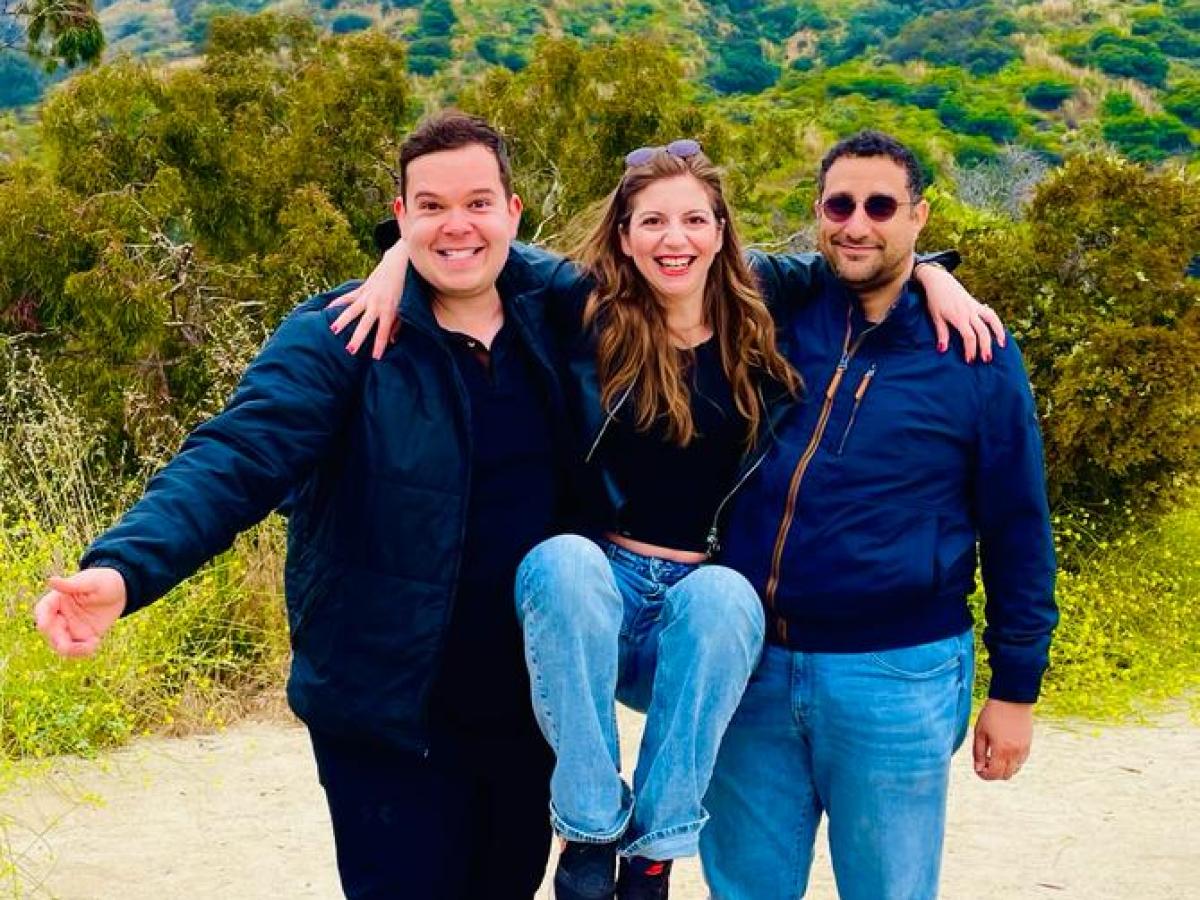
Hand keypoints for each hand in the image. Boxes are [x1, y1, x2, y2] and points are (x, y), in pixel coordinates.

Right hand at [33, 568, 127, 657]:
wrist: (121, 591)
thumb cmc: (104, 581)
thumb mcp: (92, 582)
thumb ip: (71, 585)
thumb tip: (50, 580)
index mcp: (57, 600)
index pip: (43, 610)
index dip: (42, 618)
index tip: (45, 625)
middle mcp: (60, 616)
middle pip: (50, 632)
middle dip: (59, 639)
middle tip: (75, 641)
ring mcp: (70, 628)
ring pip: (61, 646)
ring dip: (72, 650)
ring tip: (92, 644)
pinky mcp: (82, 637)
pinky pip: (77, 651)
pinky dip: (84, 651)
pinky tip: (97, 642)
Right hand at [328, 240, 409, 358]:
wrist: (400, 264)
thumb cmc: (404, 289)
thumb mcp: (404, 308)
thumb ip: (397, 325)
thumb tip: (391, 341)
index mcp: (389, 310)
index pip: (383, 332)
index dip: (379, 345)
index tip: (375, 357)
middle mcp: (376, 303)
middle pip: (365, 324)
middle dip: (357, 337)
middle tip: (349, 350)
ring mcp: (367, 295)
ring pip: (351, 309)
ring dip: (342, 320)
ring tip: (333, 330)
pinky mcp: (361, 288)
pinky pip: (347, 297)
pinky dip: (336, 303)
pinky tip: (326, 309)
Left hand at [915, 263, 1004, 363]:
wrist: (939, 280)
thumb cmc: (935, 300)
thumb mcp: (936, 317)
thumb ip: (941, 333)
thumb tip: (942, 350)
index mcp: (958, 317)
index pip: (969, 336)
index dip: (971, 349)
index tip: (969, 361)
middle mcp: (969, 312)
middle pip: (983, 331)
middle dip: (985, 347)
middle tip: (986, 360)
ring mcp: (975, 307)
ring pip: (992, 320)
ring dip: (998, 332)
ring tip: (1002, 345)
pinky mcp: (977, 304)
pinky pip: (990, 314)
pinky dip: (997, 323)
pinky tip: (999, 332)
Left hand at [972, 698, 1033, 780]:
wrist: (1012, 700)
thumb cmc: (992, 714)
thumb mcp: (980, 732)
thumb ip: (979, 753)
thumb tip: (978, 769)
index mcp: (1001, 750)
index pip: (994, 774)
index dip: (984, 775)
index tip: (978, 769)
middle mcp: (1014, 753)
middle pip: (1005, 775)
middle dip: (993, 773)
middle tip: (985, 761)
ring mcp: (1023, 750)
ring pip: (1014, 770)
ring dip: (1003, 769)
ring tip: (993, 755)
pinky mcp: (1028, 746)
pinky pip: (1020, 762)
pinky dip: (1012, 763)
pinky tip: (1003, 752)